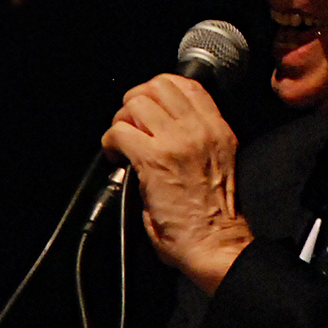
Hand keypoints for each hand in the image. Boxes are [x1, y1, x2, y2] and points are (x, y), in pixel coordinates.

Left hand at [101, 74, 253, 293]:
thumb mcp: (218, 162)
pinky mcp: (153, 159)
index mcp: (218, 129)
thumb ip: (195, 140)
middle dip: (137, 102)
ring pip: (136, 104)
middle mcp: (199, 129)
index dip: (159, 89)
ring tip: (123, 142)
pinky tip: (116, 158)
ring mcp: (176, 141)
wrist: (215, 242)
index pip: (186, 84)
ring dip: (122, 121)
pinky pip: (119, 132)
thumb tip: (158, 130)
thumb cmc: (215, 216)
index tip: (149, 108)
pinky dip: (110, 143)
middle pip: (157, 85)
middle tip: (131, 125)